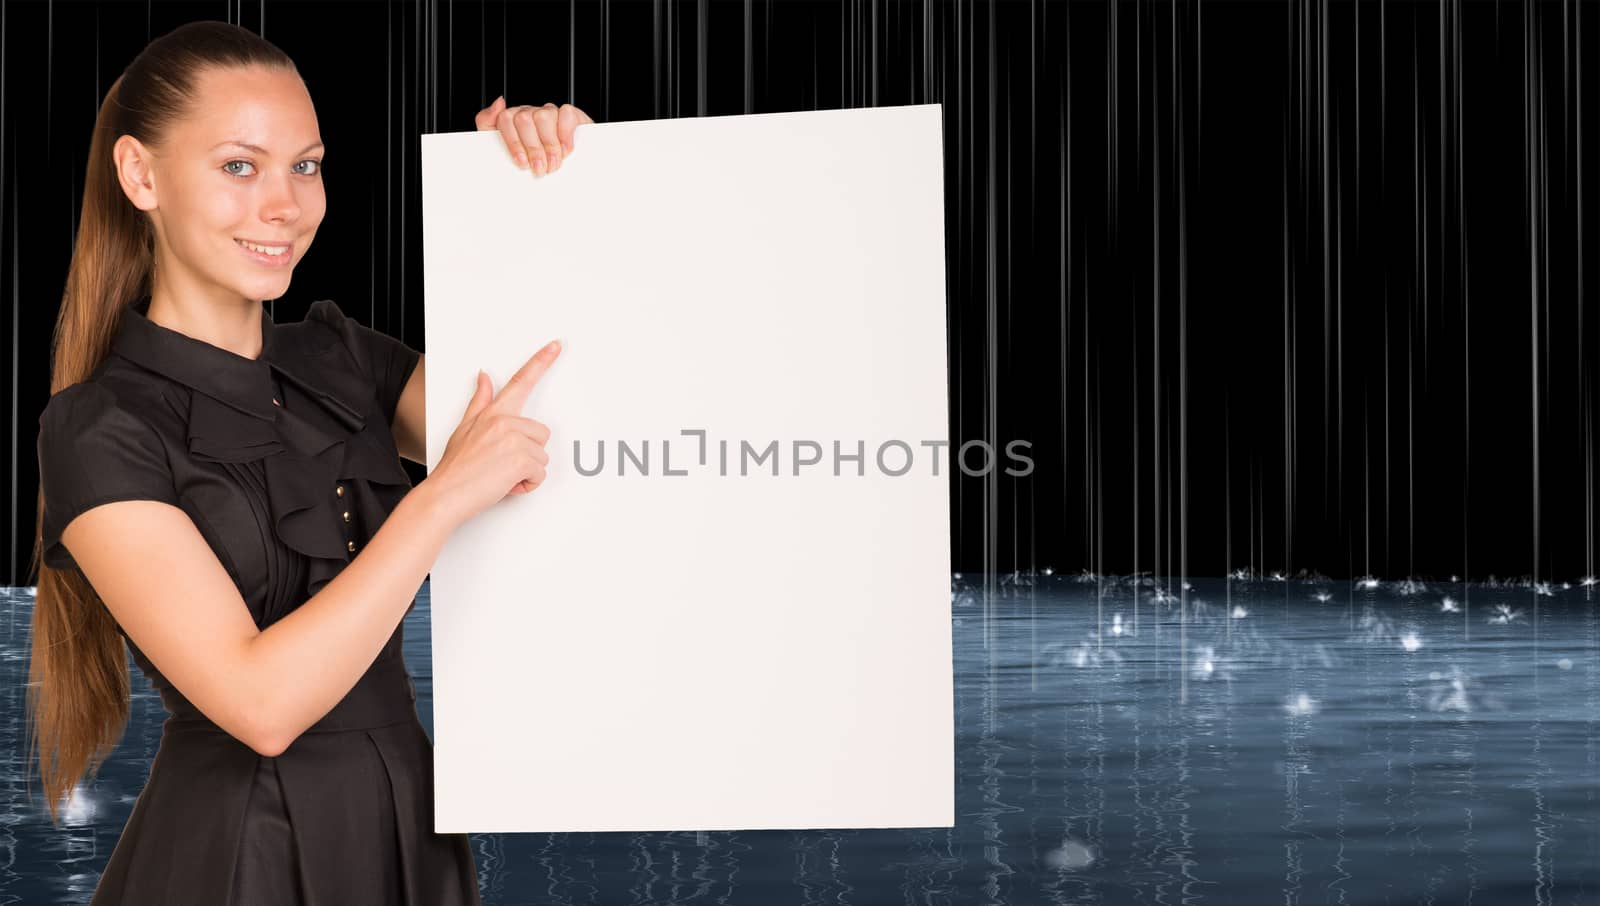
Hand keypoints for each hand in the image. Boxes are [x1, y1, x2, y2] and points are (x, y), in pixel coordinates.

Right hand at [425, 341, 561, 529]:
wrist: (445, 495)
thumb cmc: (455, 467)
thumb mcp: (464, 428)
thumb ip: (480, 402)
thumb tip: (485, 377)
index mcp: (493, 413)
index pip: (520, 381)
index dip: (541, 362)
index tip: (555, 346)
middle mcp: (505, 421)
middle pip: (541, 434)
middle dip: (527, 453)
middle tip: (502, 464)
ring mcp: (514, 439)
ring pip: (542, 455)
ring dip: (527, 471)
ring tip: (501, 475)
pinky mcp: (521, 458)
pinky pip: (541, 473)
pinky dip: (528, 484)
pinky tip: (507, 484)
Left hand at [474, 96, 593, 175]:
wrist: (560, 175)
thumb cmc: (528, 163)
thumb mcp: (501, 150)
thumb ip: (488, 123)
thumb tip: (498, 102)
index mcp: (512, 120)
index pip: (505, 119)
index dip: (513, 143)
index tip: (521, 163)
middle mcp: (530, 113)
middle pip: (524, 119)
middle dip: (533, 149)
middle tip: (540, 168)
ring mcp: (550, 112)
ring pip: (544, 117)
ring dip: (550, 145)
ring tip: (553, 163)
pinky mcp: (570, 115)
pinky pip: (566, 114)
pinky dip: (566, 134)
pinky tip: (565, 149)